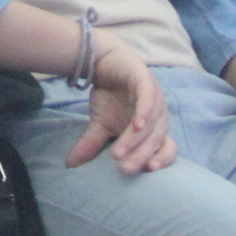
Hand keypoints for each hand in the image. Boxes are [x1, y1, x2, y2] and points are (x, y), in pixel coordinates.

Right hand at [65, 42, 178, 175]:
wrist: (105, 62)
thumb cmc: (110, 95)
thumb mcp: (99, 124)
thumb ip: (91, 144)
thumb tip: (70, 165)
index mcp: (154, 128)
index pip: (166, 148)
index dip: (160, 160)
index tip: (146, 172)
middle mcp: (160, 116)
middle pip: (156, 140)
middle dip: (141, 156)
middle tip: (124, 169)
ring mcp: (155, 99)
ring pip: (150, 124)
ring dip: (135, 140)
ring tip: (117, 153)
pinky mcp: (146, 82)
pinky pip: (148, 100)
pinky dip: (144, 114)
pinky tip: (136, 126)